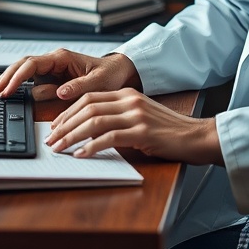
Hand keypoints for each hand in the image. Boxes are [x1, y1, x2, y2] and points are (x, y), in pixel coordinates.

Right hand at [0, 48, 140, 100]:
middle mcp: (52, 61)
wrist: (118, 72)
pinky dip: (16, 86)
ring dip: (7, 82)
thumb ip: (79, 87)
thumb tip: (59, 92)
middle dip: (5, 78)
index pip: (32, 65)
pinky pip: (29, 81)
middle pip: (21, 66)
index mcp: (61, 58)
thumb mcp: (99, 82)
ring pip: (22, 73)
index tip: (7, 90)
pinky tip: (5, 93)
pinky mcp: (51, 78)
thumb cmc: (110, 75)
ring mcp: (50, 70)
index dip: (17, 77)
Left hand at [46, 88, 223, 164]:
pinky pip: (109, 137)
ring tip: (60, 148)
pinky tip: (81, 154)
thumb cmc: (168, 132)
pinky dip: (91, 146)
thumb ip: (118, 118)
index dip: (68, 112)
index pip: (89, 98)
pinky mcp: (142, 132)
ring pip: (94, 121)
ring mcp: (136, 115)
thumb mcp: (140, 117)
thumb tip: (88, 131)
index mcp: (127, 94)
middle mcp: (130, 100)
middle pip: (87, 107)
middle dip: (65, 124)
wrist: (196, 137)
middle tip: (51, 139)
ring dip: (72, 136)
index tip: (55, 126)